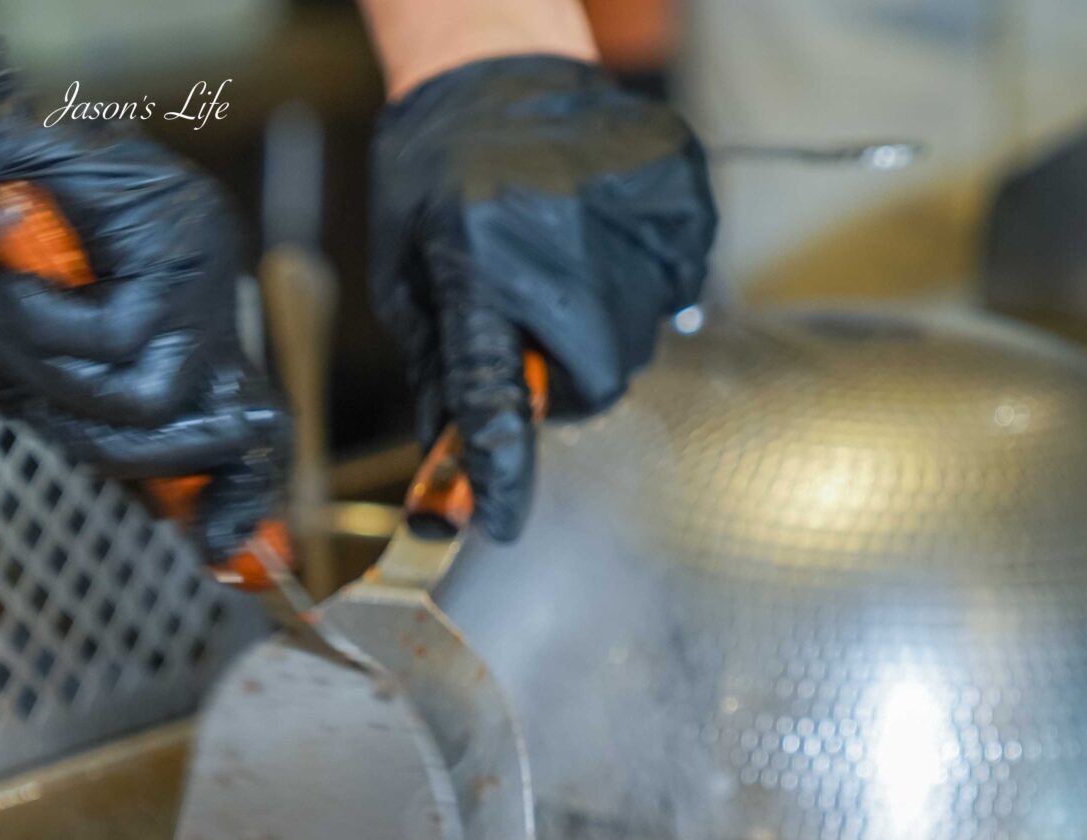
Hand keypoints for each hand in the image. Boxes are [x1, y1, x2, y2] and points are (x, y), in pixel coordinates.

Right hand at [0, 34, 287, 560]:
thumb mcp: (18, 369)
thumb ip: (76, 422)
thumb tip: (152, 500)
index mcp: (181, 326)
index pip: (244, 422)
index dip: (237, 493)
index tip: (217, 550)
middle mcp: (207, 294)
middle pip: (211, 430)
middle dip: (113, 452)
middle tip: (29, 401)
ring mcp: (201, 259)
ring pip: (152, 397)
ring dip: (54, 380)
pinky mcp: (172, 233)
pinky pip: (114, 338)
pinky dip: (41, 331)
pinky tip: (3, 288)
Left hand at [370, 54, 713, 540]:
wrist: (495, 73)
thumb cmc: (437, 177)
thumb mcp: (408, 274)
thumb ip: (437, 367)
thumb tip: (453, 454)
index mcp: (476, 268)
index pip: (493, 396)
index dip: (497, 468)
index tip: (497, 519)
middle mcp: (558, 246)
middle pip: (596, 381)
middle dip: (566, 384)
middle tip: (535, 338)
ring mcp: (628, 217)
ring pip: (638, 339)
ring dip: (601, 330)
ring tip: (561, 268)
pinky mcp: (676, 195)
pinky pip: (678, 285)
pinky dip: (642, 283)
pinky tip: (598, 240)